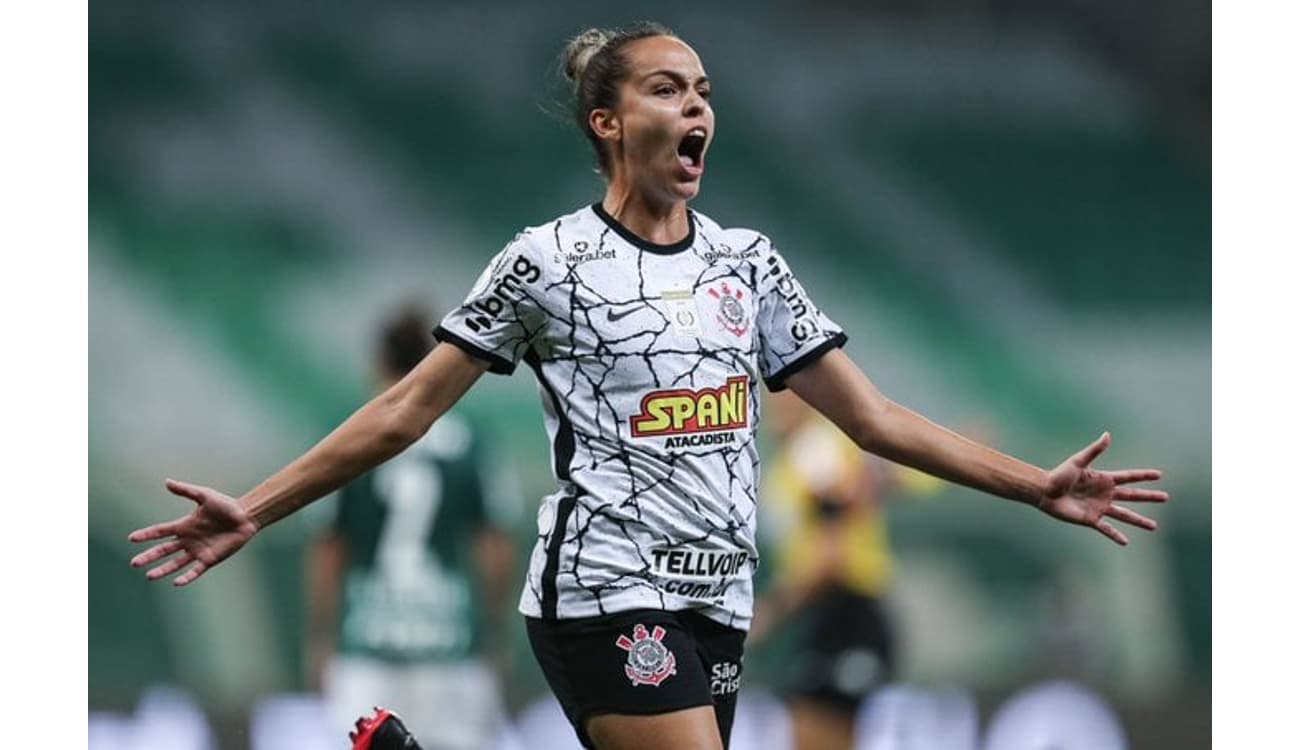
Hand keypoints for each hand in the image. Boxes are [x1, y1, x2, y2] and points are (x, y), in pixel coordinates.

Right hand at [128, 479, 259, 585]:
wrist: (246, 516)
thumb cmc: (226, 505)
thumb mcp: (204, 495)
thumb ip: (186, 491)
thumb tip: (167, 481)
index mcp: (184, 525)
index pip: (160, 531)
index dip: (146, 535)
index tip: (131, 538)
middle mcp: (188, 540)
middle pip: (164, 550)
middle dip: (149, 556)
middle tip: (134, 563)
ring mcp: (198, 551)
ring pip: (176, 563)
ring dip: (163, 569)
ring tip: (149, 576)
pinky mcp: (210, 559)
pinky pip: (195, 570)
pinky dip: (186, 577)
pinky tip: (176, 582)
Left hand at [1038, 433, 1168, 544]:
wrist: (1044, 491)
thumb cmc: (1059, 475)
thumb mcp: (1078, 461)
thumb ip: (1094, 450)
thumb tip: (1107, 434)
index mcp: (1104, 479)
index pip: (1129, 477)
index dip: (1143, 476)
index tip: (1159, 475)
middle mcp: (1104, 494)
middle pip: (1132, 496)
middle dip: (1148, 497)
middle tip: (1165, 497)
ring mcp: (1099, 507)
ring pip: (1124, 515)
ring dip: (1139, 520)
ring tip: (1154, 526)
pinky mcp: (1090, 519)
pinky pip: (1106, 529)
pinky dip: (1116, 535)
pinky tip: (1126, 542)